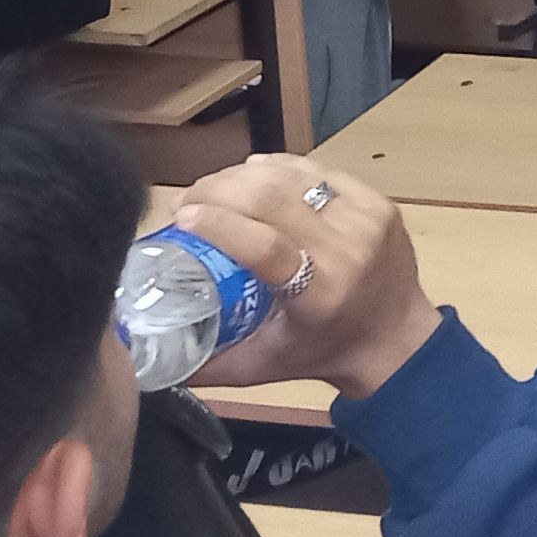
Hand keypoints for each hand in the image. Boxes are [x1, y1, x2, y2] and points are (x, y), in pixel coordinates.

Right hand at [169, 156, 441, 401]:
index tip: (181, 215)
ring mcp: (367, 220)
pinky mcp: (377, 202)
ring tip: (211, 187)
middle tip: (187, 199)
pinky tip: (251, 173)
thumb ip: (205, 362)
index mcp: (320, 295)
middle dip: (219, 190)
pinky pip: (318, 171)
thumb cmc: (321, 354)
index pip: (265, 246)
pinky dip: (279, 168)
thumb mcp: (261, 368)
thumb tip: (140, 355)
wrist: (397, 339)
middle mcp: (348, 251)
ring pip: (294, 177)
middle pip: (274, 200)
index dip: (219, 224)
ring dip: (243, 175)